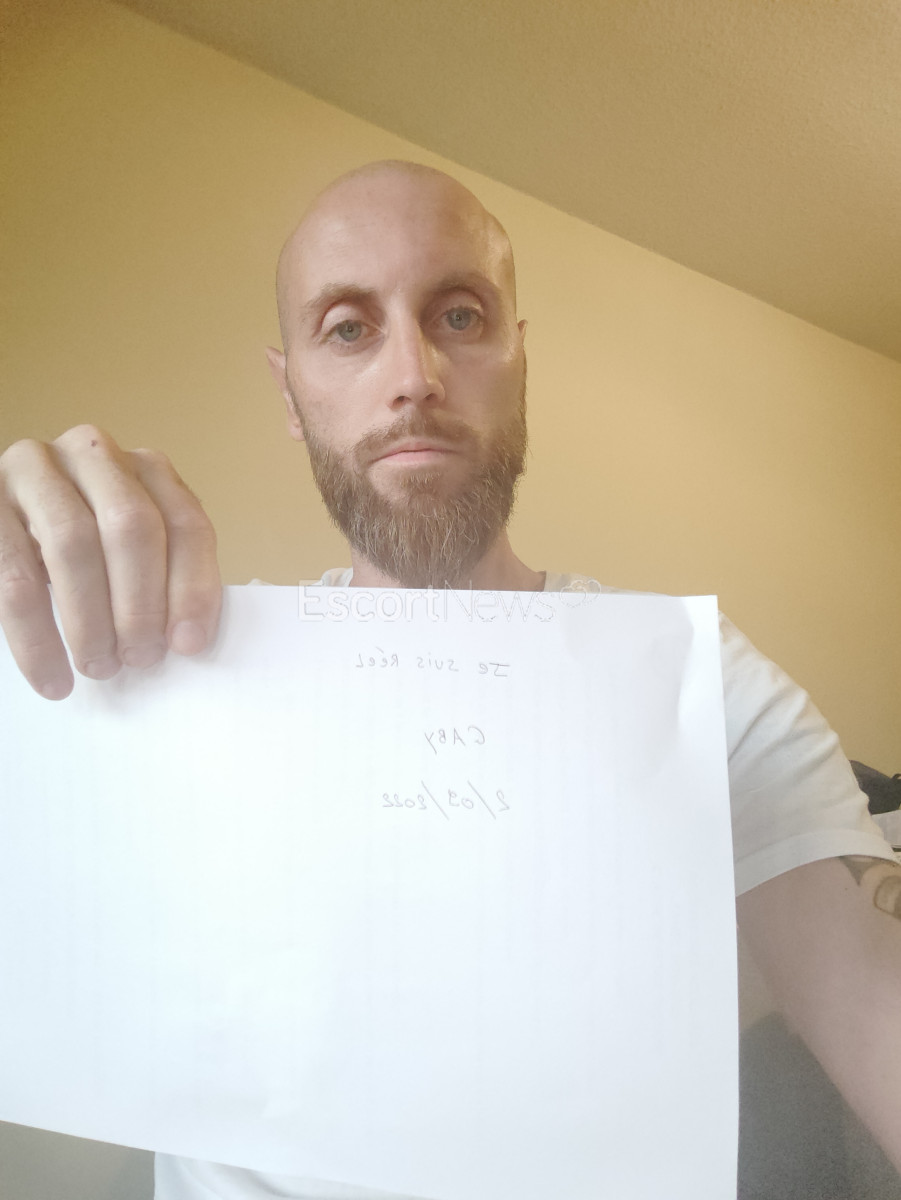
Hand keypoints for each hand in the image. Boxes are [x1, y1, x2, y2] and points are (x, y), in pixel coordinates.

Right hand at [0, 425, 220, 698]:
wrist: (10, 532)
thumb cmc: (87, 554)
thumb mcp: (131, 554)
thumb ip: (163, 577)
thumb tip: (186, 640)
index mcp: (146, 467)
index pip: (185, 522)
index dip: (193, 587)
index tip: (188, 645)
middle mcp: (92, 454)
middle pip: (131, 525)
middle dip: (140, 603)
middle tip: (140, 659)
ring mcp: (33, 471)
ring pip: (72, 543)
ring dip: (90, 619)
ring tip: (100, 666)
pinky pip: (13, 577)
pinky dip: (36, 637)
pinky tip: (52, 677)